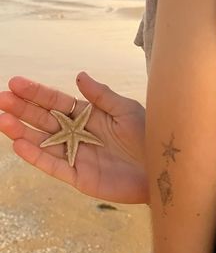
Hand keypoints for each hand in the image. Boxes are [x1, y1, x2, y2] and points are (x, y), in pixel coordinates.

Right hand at [0, 72, 147, 203]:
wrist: (162, 167)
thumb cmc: (148, 135)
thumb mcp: (125, 109)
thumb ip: (101, 95)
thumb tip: (79, 75)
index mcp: (88, 116)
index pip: (57, 102)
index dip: (37, 93)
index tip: (16, 82)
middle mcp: (78, 135)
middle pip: (45, 120)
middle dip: (23, 110)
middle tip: (1, 99)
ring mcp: (77, 156)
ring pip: (44, 143)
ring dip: (23, 132)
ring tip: (3, 120)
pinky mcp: (80, 177)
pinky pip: (55, 166)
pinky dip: (37, 157)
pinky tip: (20, 145)